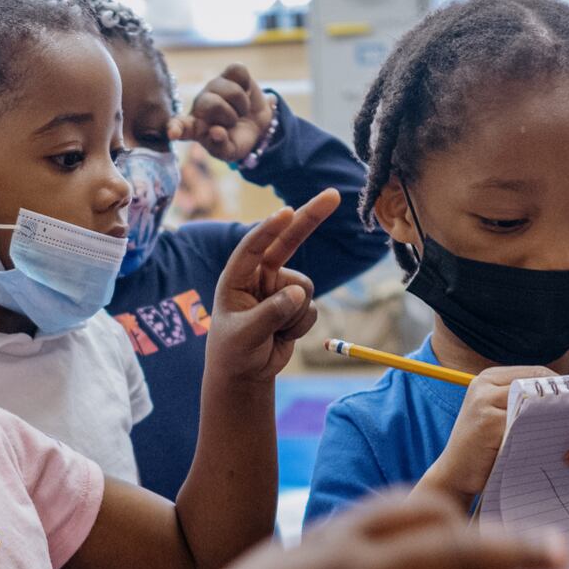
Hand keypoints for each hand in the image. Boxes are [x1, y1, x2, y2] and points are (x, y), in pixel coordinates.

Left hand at [172, 63, 276, 163]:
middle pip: (213, 104)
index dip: (176, 128)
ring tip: (240, 111)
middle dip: (230, 116)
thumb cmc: (237, 140)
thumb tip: (216, 132)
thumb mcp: (230, 151)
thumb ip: (221, 146)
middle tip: (233, 123)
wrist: (256, 126)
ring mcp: (213, 86)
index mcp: (194, 127)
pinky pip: (239, 71)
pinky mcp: (228, 74)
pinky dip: (248, 85)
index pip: (179, 126)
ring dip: (242, 105)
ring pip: (232, 90)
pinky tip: (245, 92)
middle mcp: (200, 104)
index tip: (173, 134)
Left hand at [206, 189, 338, 381]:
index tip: (287, 212)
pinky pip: (310, 308)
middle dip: (309, 219)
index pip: (253, 247)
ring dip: (295, 314)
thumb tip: (298, 293)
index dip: (270, 229)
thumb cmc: (234, 351)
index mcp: (236, 277)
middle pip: (288, 242)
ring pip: (305, 287)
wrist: (245, 373)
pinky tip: (283, 335)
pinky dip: (300, 326)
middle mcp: (259, 276)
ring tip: (274, 332)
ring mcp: (279, 288)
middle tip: (334, 195)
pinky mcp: (295, 303)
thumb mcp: (245, 335)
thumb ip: (270, 313)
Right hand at [418, 367, 558, 499]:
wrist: (454, 474)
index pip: (536, 372)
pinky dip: (542, 431)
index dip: (560, 386)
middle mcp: (483, 384)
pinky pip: (525, 422)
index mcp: (488, 378)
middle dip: (560, 397)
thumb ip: (524, 401)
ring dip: (555, 414)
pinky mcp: (488, 423)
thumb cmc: (485, 448)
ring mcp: (484, 402)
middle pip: (536, 382)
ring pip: (533, 401)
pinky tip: (555, 442)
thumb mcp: (501, 415)